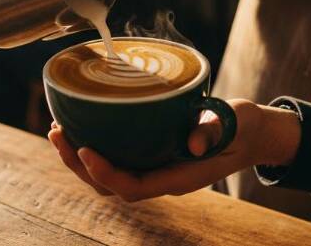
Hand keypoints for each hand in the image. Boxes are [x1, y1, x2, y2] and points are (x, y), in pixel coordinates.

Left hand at [47, 99, 300, 201]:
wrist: (252, 134)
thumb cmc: (242, 128)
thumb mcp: (234, 123)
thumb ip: (214, 129)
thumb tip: (196, 142)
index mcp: (178, 178)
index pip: (131, 186)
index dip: (104, 173)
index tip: (86, 148)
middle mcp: (161, 178)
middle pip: (109, 186)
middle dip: (78, 165)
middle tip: (58, 134)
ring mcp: (154, 168)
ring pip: (107, 175)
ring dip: (78, 158)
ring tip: (58, 131)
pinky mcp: (151, 154)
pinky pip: (115, 159)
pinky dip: (93, 146)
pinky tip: (80, 124)